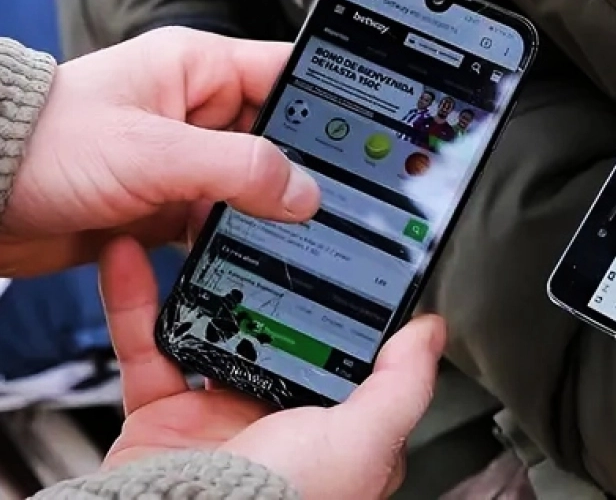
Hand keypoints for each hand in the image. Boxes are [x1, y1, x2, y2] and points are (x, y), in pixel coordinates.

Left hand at [0, 27, 319, 275]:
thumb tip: (306, 193)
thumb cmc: (47, 146)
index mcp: (201, 69)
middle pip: (283, 138)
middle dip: (308, 172)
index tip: (375, 138)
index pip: (290, 72)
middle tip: (346, 203)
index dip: (334, 102)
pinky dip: (240, 241)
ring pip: (257, 187)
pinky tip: (258, 260)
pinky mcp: (170, 204)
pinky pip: (225, 222)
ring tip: (305, 238)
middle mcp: (201, 112)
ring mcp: (187, 161)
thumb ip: (238, 169)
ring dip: (272, 213)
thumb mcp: (153, 153)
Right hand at [100, 238, 443, 498]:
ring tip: (210, 230)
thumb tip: (431, 334)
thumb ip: (400, 384)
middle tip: (267, 225)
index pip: (353, 355)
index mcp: (336, 430)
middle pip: (279, 332)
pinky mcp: (163, 417)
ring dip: (205, 280)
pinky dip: (136, 303)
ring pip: (213, 329)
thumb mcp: (363, 439)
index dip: (349, 306)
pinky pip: (146, 346)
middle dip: (272, 280)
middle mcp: (280, 422)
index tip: (341, 253)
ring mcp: (220, 417)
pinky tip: (137, 260)